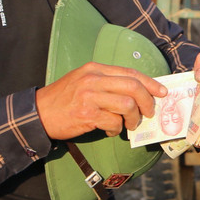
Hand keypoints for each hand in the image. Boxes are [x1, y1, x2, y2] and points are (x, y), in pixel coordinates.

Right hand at [36, 62, 167, 140]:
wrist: (38, 113)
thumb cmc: (63, 99)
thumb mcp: (83, 81)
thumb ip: (107, 83)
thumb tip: (137, 93)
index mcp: (95, 69)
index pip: (130, 72)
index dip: (150, 83)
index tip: (161, 92)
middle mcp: (93, 79)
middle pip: (133, 87)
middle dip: (147, 102)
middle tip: (148, 113)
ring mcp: (89, 96)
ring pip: (127, 105)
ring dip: (133, 119)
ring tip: (128, 125)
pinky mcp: (86, 114)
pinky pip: (114, 122)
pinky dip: (116, 129)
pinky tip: (109, 130)